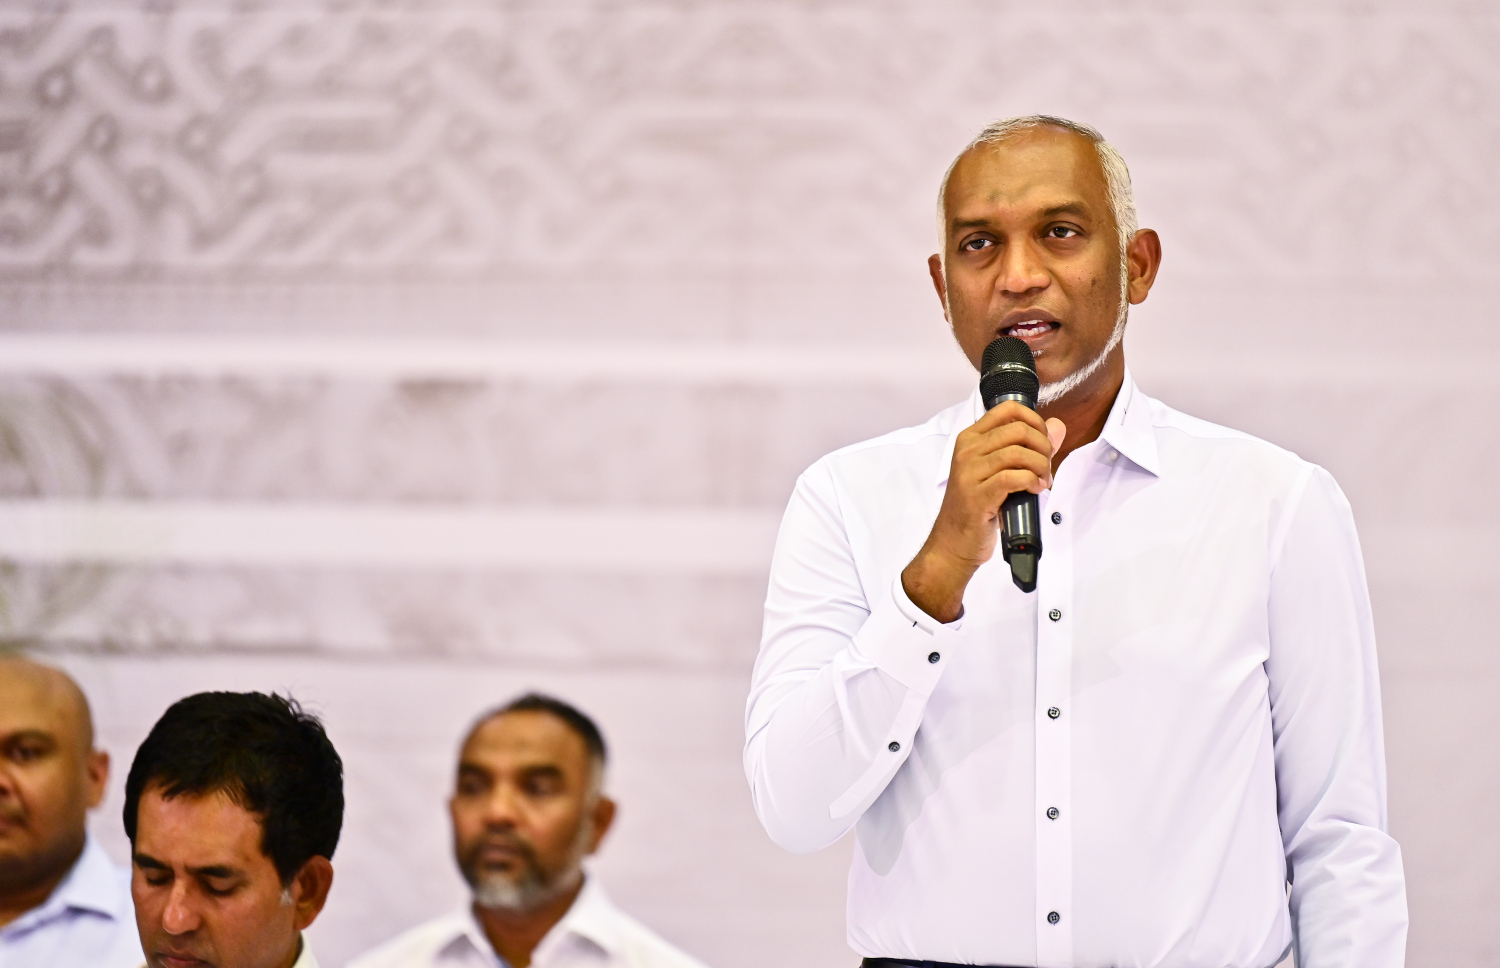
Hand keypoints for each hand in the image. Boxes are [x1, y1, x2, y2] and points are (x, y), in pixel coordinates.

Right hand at [901, 402, 1065, 622]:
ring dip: (1040, 467)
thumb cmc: (977, 506)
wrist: (953, 542)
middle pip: (1018, 430)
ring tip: (1042, 481)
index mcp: (970, 439)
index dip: (1035, 420)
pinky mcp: (977, 495)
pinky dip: (1031, 481)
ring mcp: (969, 472)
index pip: (1008, 409)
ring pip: (1018, 453)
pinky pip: (1012, 477)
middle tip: (1045, 467)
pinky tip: (1035, 489)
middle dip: (1043, 447)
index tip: (1043, 441)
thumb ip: (1029, 447)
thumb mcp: (1000, 472)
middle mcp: (967, 450)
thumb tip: (1057, 427)